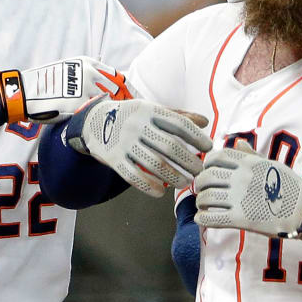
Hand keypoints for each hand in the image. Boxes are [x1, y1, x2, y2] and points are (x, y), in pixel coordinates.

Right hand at [0, 56, 131, 123]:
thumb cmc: (46, 83)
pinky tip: (106, 126)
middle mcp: (89, 73)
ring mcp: (84, 89)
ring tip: (121, 122)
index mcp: (87, 63)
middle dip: (126, 101)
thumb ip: (87, 74)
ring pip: (109, 102)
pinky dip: (101, 119)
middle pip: (118, 89)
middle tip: (133, 113)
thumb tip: (107, 83)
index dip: (128, 88)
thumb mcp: (68, 69)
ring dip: (115, 111)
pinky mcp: (78, 104)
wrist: (25, 92)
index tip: (134, 98)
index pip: (117, 75)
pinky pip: (95, 113)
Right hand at [63, 99, 210, 196]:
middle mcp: (137, 125)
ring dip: (174, 177)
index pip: (179, 124)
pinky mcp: (113, 159)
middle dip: (189, 161)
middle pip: (170, 146)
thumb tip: (205, 123)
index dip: (197, 137)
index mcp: (150, 110)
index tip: (208, 148)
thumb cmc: (131, 116)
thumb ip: (178, 116)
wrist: (93, 120)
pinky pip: (134, 176)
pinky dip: (150, 186)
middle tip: (200, 171)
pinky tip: (162, 192)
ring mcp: (124, 142)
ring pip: (155, 164)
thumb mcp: (152, 109)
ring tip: (185, 183)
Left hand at [194, 146, 301, 247]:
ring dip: (200, 202)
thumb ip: (251, 155)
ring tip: (203, 206)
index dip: (207, 164)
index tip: (208, 171)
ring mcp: (240, 199)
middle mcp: (241, 178)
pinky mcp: (240, 219)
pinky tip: (203, 218)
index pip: (216, 157)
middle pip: (206, 177)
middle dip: (200, 184)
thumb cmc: (289, 186)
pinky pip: (211, 218)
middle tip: (201, 190)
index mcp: (248, 163)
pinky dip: (202, 218)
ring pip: (205, 198)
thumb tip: (237, 143)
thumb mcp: (271, 164)